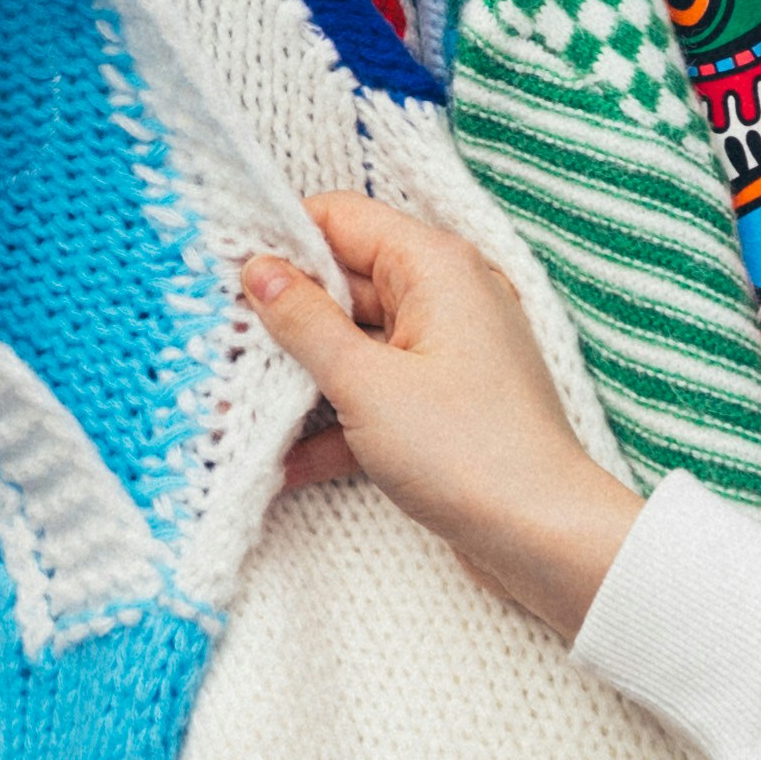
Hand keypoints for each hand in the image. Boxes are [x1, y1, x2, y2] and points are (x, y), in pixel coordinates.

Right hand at [245, 193, 646, 638]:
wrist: (544, 539)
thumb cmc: (467, 452)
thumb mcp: (365, 384)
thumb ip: (305, 322)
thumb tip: (259, 271)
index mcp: (434, 266)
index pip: (341, 219)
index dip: (281, 243)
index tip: (224, 276)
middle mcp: (444, 297)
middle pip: (342, 285)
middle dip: (280, 321)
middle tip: (216, 351)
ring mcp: (444, 354)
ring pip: (353, 347)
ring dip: (299, 381)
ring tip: (232, 411)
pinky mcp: (442, 406)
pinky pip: (374, 396)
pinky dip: (335, 424)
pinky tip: (283, 465)